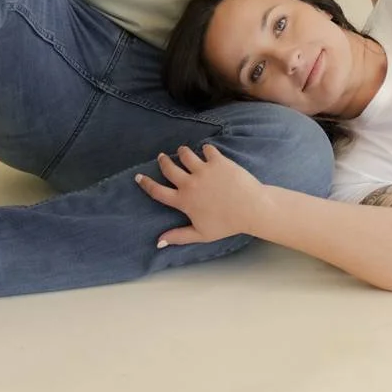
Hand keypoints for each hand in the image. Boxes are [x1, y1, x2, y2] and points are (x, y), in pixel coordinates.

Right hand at [135, 145, 271, 246]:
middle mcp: (190, 183)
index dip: (146, 184)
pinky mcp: (218, 161)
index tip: (139, 177)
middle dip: (163, 161)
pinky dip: (205, 149)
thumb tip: (158, 242)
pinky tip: (206, 151)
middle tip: (161, 157)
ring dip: (182, 152)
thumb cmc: (227, 224)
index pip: (158, 191)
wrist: (252, 208)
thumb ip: (178, 236)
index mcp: (184, 201)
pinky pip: (207, 149)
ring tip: (182, 151)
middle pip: (169, 168)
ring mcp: (204, 170)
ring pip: (185, 154)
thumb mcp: (201, 234)